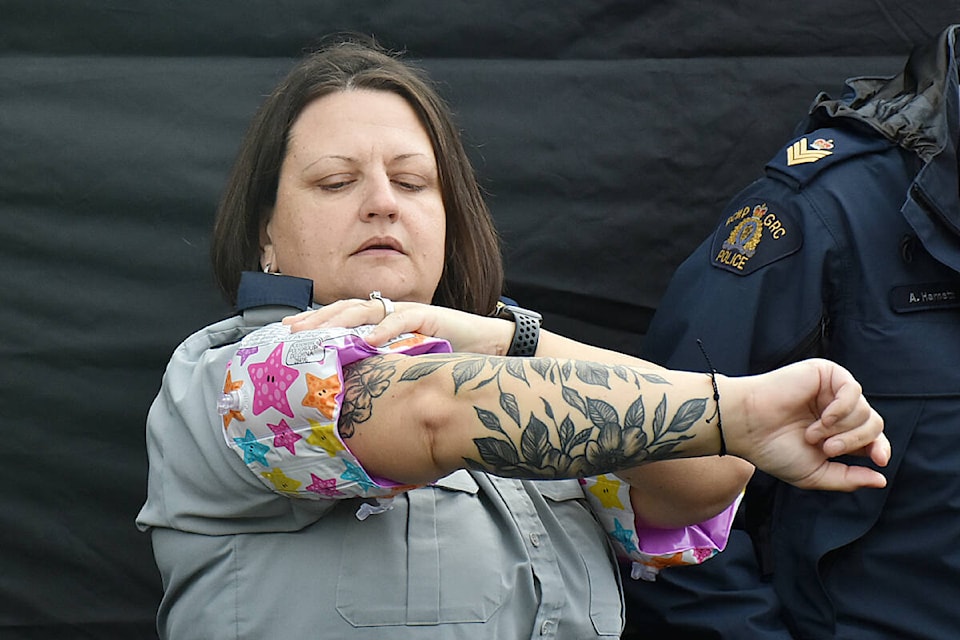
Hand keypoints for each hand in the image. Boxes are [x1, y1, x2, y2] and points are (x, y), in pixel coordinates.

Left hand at [283, 298, 513, 354]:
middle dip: (315, 319)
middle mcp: (390, 315)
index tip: (288, 335)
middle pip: (344, 311)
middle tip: (290, 330)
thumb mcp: (406, 368)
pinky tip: (369, 338)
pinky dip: (384, 328)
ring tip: (318, 330)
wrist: (488, 347)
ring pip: (365, 310)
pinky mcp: (428, 316)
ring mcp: (407, 313)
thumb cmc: (447, 359)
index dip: (314, 324)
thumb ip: (382, 374)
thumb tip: (353, 398)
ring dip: (339, 319)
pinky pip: (402, 319)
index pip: (341, 320)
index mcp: (381, 325)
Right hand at [724, 359, 889, 491]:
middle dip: (854, 441)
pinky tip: (821, 417)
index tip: (878, 459)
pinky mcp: (825, 373)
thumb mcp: (815, 474)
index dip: (880, 448)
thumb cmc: (773, 449)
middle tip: (827, 449)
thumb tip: (881, 480)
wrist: (748, 426)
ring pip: (864, 410)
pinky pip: (853, 390)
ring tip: (811, 433)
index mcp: (836, 432)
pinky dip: (841, 409)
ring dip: (840, 428)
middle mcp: (836, 410)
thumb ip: (848, 479)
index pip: (872, 438)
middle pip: (873, 424)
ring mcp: (831, 390)